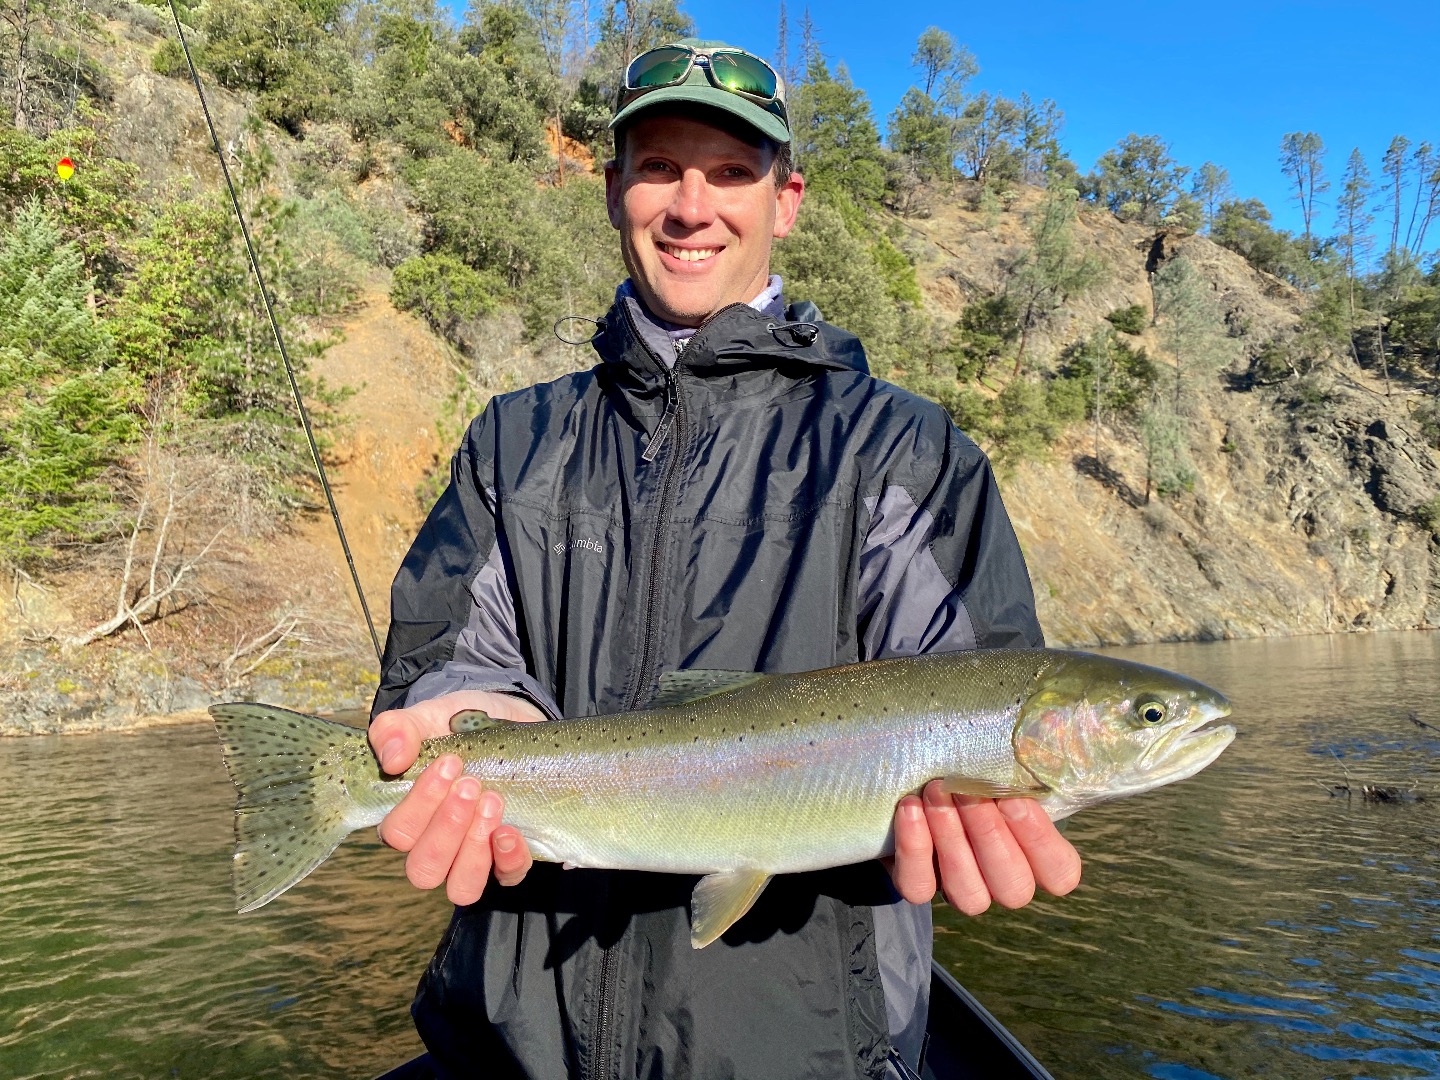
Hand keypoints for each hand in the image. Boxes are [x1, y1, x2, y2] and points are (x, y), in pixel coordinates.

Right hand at [370, 690, 544, 904]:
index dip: (421, 805)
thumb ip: (398, 730)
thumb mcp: (427, 717)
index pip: (398, 834)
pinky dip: (509, 860)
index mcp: (408, 817)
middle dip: (448, 828)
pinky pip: (507, 878)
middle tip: (471, 785)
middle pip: (424, 869)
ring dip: (474, 849)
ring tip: (492, 803)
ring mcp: (473, 856)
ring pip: (461, 888)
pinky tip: (511, 831)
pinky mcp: (509, 856)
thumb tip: (392, 760)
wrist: (508, 720)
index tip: (449, 763)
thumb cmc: (458, 726)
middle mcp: (436, 845)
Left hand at [886, 780, 1081, 914]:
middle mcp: (1004, 882)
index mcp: (1037, 857)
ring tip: (936, 792)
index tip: (1014, 798)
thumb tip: (1033, 753)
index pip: (1060, 873)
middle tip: (966, 790)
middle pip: (1013, 887)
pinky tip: (910, 808)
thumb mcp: (1003, 764)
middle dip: (988, 834)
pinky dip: (914, 848)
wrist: (920, 773)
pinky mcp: (920, 886)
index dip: (1039, 840)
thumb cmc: (975, 767)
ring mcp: (963, 890)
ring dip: (950, 840)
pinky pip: (919, 886)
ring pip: (969, 894)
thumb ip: (1024, 769)